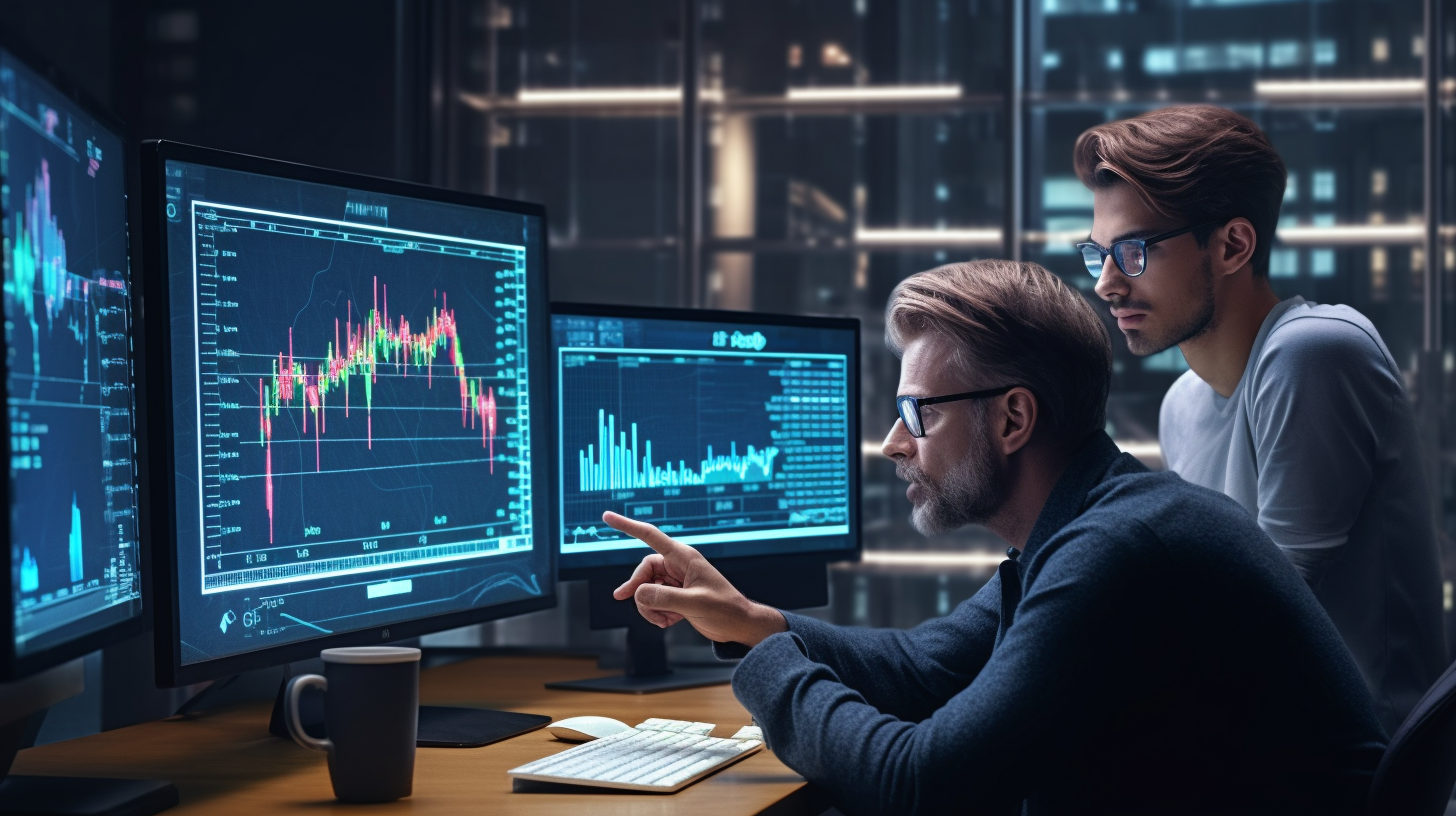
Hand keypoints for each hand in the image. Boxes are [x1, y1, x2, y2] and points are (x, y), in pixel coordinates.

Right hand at [606, 511, 786, 646]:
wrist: (739, 625)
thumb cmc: (725, 609)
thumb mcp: (694, 603)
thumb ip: (664, 598)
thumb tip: (638, 595)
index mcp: (683, 557)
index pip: (650, 536)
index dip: (627, 526)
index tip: (607, 516)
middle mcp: (678, 566)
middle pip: (643, 571)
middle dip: (638, 590)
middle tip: (636, 604)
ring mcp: (676, 581)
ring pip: (646, 589)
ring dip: (649, 607)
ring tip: (663, 620)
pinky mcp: (676, 596)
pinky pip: (653, 600)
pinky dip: (656, 613)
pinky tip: (669, 622)